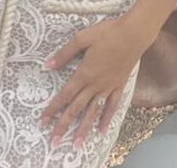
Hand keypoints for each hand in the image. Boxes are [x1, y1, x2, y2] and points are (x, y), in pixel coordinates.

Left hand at [40, 15, 153, 145]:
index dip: (53, 108)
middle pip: (76, 108)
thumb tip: (48, 65)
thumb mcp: (83, 38)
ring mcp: (108, 87)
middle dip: (64, 125)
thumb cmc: (108, 32)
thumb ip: (65, 53)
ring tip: (77, 144)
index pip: (65, 95)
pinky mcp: (119, 86)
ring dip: (84, 128)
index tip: (43, 121)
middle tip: (54, 141)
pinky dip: (107, 118)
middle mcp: (95, 84)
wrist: (134, 33)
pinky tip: (102, 130)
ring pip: (93, 111)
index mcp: (84, 73)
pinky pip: (112, 106)